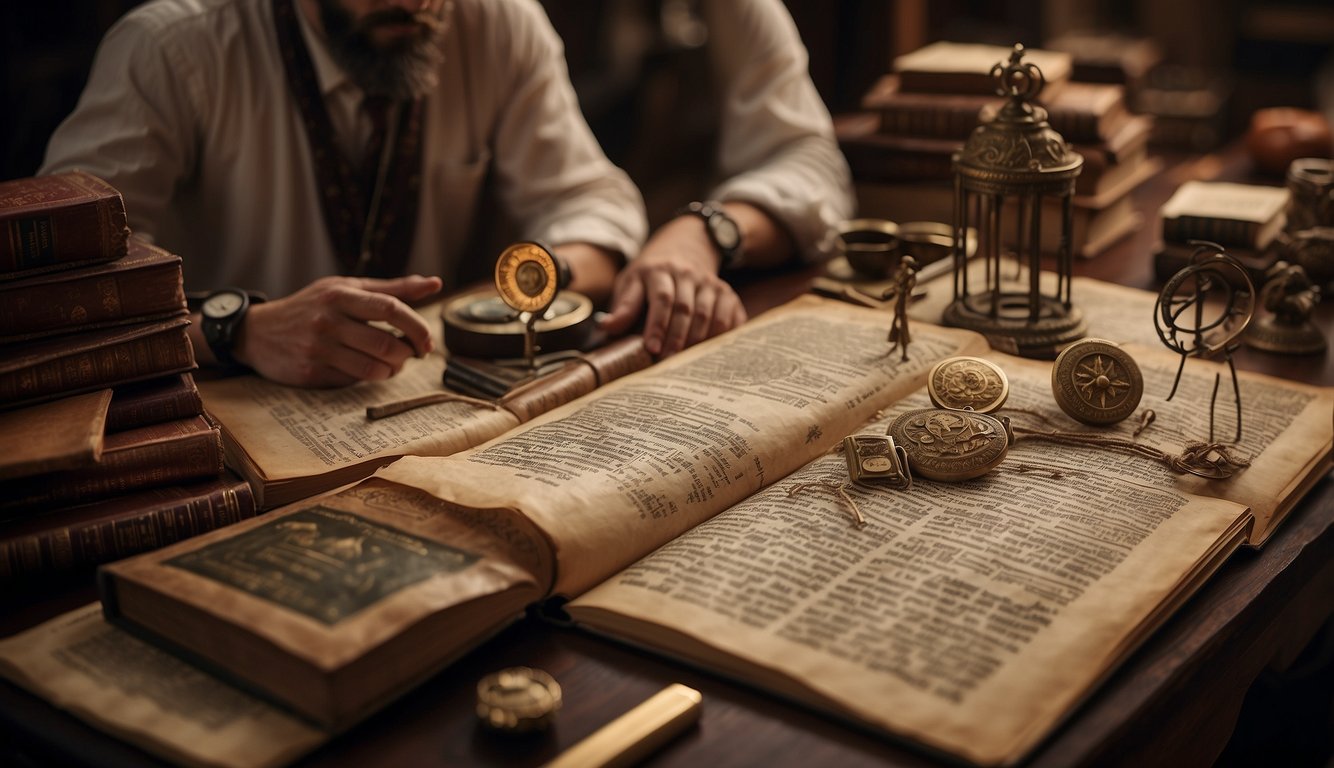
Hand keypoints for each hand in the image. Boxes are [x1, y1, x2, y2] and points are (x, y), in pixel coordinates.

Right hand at [236, 274, 442, 386]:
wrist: (258, 332)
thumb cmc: (313, 306)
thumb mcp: (346, 288)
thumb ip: (391, 289)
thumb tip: (435, 283)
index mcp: (340, 294)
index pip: (391, 309)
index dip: (417, 327)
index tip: (427, 341)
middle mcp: (328, 319)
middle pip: (386, 343)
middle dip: (408, 354)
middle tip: (412, 354)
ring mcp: (318, 347)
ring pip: (374, 368)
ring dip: (393, 370)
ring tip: (393, 363)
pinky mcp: (312, 371)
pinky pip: (354, 380)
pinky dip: (371, 378)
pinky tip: (370, 370)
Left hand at [600, 217, 746, 355]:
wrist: (683, 249)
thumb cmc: (650, 276)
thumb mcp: (631, 283)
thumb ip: (623, 306)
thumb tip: (605, 327)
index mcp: (659, 270)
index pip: (661, 298)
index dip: (657, 325)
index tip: (651, 348)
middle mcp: (687, 273)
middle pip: (685, 308)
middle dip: (676, 337)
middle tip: (667, 361)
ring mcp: (709, 282)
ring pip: (708, 314)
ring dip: (698, 340)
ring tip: (686, 361)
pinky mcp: (726, 292)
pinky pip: (730, 315)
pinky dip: (723, 335)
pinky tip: (713, 352)